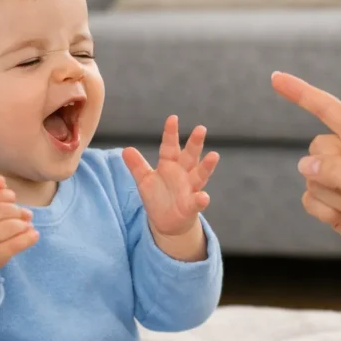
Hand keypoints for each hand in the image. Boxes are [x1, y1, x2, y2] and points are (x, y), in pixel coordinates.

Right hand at [0, 176, 37, 273]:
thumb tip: (1, 179)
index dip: (6, 194)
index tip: (12, 198)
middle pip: (2, 210)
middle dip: (16, 210)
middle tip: (22, 213)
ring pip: (11, 226)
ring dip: (23, 223)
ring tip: (26, 224)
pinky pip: (16, 244)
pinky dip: (29, 238)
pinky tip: (33, 234)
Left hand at [122, 115, 219, 237]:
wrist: (167, 222)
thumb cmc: (158, 196)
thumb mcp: (144, 180)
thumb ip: (137, 166)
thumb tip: (125, 149)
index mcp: (170, 164)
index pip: (170, 146)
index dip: (171, 133)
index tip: (172, 118)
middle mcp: (183, 173)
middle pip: (190, 156)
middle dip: (195, 143)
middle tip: (201, 128)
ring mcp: (190, 189)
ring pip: (200, 175)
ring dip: (207, 166)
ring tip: (214, 156)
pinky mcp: (192, 206)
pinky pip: (198, 202)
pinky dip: (201, 200)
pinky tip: (203, 197)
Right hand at [271, 71, 340, 272]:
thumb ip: (339, 173)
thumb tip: (303, 166)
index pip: (329, 109)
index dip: (301, 93)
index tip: (276, 78)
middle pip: (316, 151)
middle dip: (332, 176)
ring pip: (309, 179)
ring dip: (333, 199)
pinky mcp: (333, 202)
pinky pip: (309, 200)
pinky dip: (326, 213)